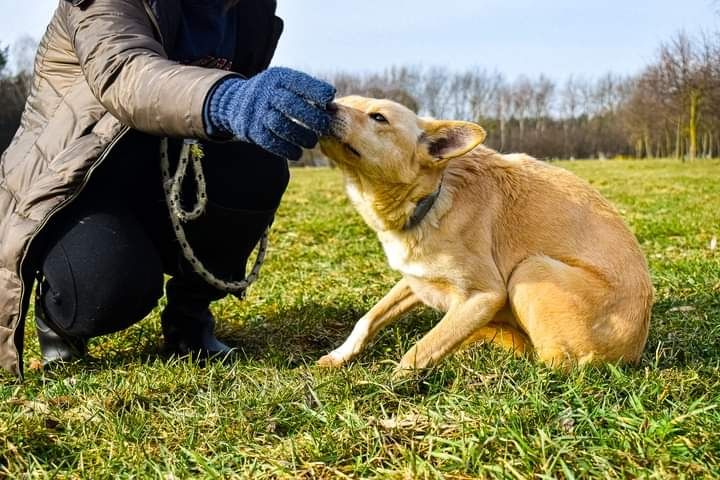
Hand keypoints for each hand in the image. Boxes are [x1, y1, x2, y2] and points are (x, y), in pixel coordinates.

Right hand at [206, 67, 335, 159]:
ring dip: (301, 136)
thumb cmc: (272, 94)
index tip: (330, 97)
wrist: (235, 103)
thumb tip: (332, 107)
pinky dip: (287, 149)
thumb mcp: (284, 83)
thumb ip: (306, 91)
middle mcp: (266, 92)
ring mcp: (257, 112)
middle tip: (325, 127)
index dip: (316, 90)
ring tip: (311, 142)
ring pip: (281, 125)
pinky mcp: (252, 130)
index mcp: (278, 78)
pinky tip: (297, 152)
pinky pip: (271, 142)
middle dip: (312, 117)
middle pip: (290, 104)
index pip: (298, 82)